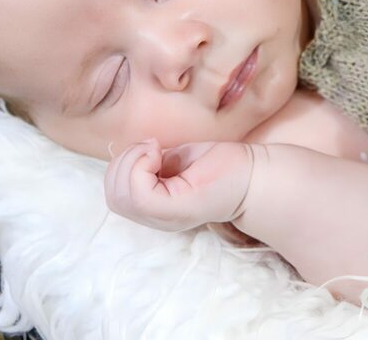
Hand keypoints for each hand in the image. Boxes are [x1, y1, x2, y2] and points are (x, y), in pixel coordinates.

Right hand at [104, 139, 254, 231]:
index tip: (151, 149)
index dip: (123, 166)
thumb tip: (129, 158)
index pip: (115, 195)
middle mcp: (158, 219)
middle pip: (113, 196)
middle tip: (152, 149)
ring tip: (156, 151)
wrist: (254, 175)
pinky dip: (141, 165)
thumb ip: (150, 164)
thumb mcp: (174, 161)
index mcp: (156, 209)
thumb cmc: (219, 165)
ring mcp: (166, 216)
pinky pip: (138, 193)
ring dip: (131, 162)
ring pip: (120, 195)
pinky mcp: (176, 208)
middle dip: (123, 163)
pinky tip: (162, 155)